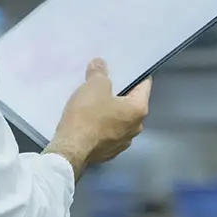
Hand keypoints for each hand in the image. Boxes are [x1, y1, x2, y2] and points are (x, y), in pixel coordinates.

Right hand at [45, 59, 150, 178]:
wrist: (71, 148)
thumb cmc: (88, 114)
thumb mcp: (94, 86)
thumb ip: (100, 73)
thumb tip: (100, 64)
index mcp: (139, 110)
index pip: (144, 85)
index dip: (136, 73)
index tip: (127, 67)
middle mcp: (136, 128)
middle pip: (131, 104)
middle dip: (120, 93)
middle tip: (107, 82)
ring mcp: (123, 143)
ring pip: (120, 120)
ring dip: (111, 111)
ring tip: (96, 101)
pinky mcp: (108, 152)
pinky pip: (109, 132)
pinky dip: (103, 125)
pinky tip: (90, 120)